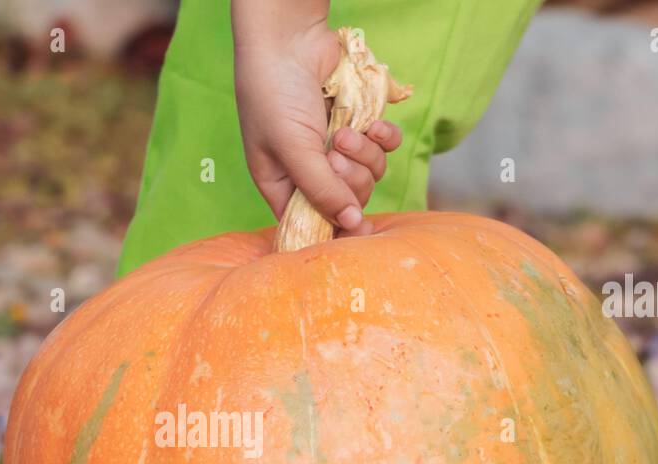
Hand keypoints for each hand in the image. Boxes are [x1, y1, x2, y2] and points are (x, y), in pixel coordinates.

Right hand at [232, 4, 402, 236]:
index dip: (337, 229)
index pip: (313, 222)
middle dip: (350, 178)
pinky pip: (384, 145)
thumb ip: (321, 190)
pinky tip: (373, 124)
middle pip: (348, 200)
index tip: (360, 232)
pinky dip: (383, 137)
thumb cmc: (273, 95)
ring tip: (345, 130)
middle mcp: (310, 170)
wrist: (288, 39)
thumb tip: (351, 225)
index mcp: (283, 185)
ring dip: (365, 154)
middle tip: (336, 152)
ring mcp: (336, 147)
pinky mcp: (358, 123)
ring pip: (369, 174)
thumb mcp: (292, 150)